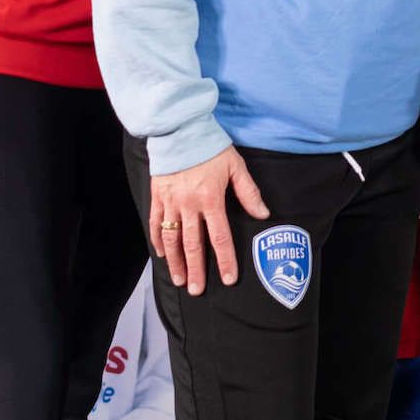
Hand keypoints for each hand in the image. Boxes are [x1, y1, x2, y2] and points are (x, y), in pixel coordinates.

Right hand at [149, 146, 269, 293]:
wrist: (180, 129)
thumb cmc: (210, 146)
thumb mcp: (236, 166)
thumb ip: (249, 192)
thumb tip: (263, 214)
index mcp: (211, 200)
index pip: (220, 237)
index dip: (225, 260)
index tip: (228, 279)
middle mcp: (189, 205)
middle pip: (193, 245)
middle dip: (197, 270)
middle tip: (197, 290)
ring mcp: (171, 202)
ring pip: (172, 239)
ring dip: (175, 261)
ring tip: (179, 279)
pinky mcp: (158, 196)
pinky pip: (156, 223)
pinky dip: (158, 240)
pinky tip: (162, 254)